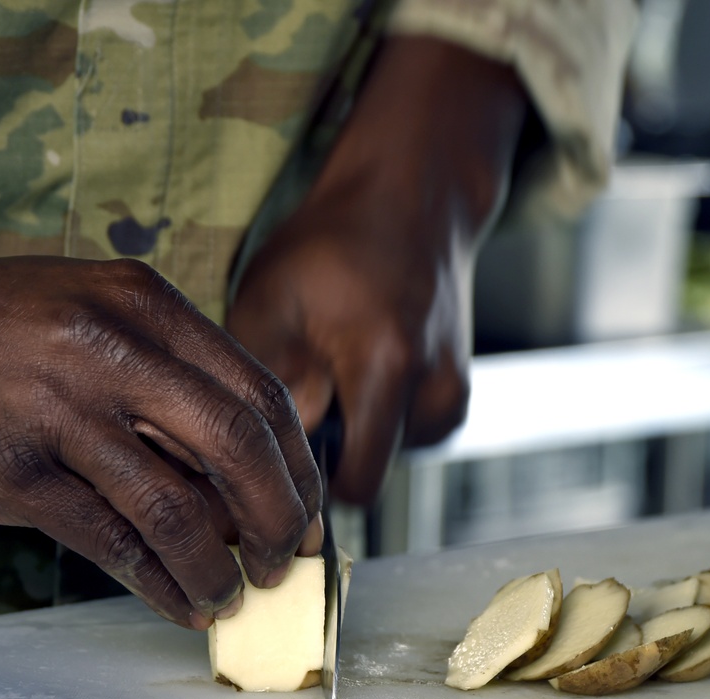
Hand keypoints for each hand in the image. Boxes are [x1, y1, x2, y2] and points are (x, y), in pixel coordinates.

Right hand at [0, 142, 322, 629]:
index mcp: (143, 302)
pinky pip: (109, 543)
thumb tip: (236, 465)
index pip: (258, 392)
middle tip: (286, 557)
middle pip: (236, 448)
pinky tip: (178, 600)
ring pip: (176, 509)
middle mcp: (109, 349)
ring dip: (218, 565)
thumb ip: (165, 372)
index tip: (306, 505)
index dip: (296, 464)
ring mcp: (59, 410)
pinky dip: (158, 583)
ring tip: (230, 591)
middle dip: (279, 518)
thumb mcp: (95, 309)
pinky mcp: (12, 472)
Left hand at [227, 36, 526, 503]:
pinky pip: (402, 439)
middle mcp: (435, 392)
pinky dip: (373, 421)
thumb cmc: (333, 244)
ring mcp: (453, 397)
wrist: (412, 202)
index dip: (304, 484)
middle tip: (293, 406)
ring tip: (327, 378)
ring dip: (350, 436)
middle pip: (366, 476)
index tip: (272, 462)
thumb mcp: (269, 299)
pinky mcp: (457, 398)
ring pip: (383, 460)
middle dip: (325, 458)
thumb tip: (252, 457)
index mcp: (387, 367)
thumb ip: (261, 386)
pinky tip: (354, 375)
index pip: (353, 485)